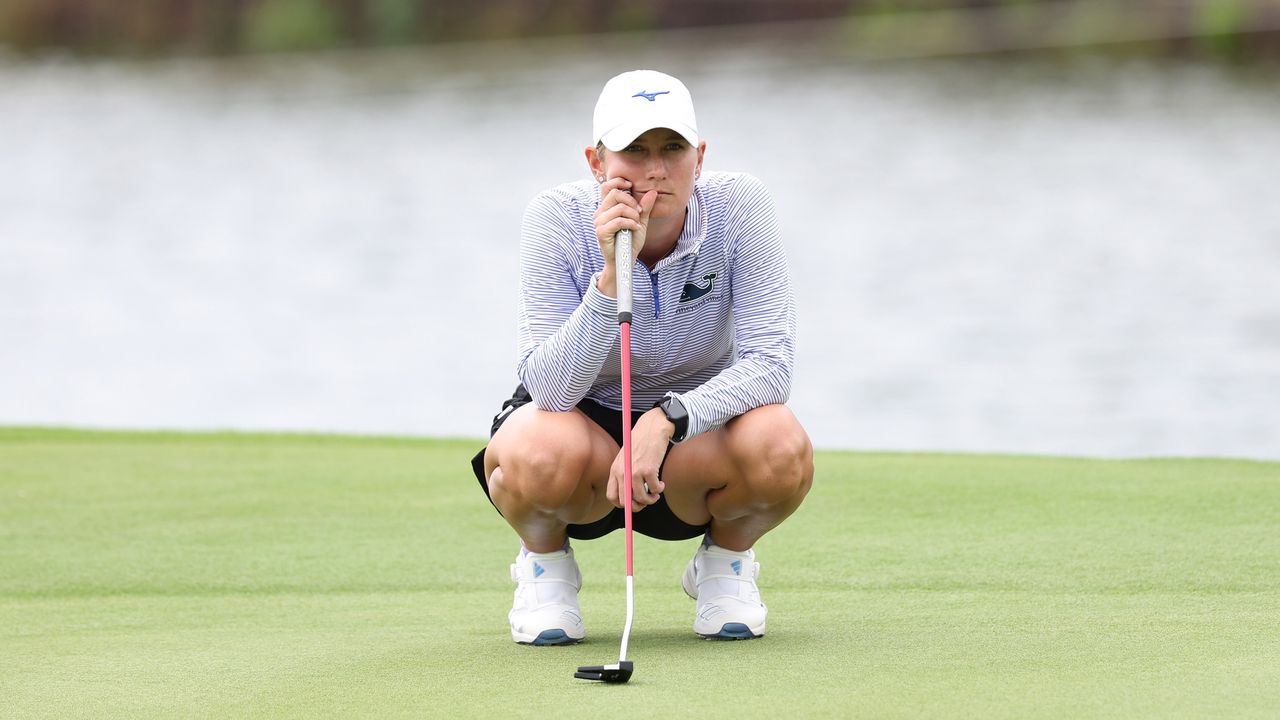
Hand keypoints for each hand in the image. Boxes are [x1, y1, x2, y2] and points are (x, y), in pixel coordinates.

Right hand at [593, 177, 657, 296]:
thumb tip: (652, 192)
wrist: (626, 260)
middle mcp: (600, 213)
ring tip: (636, 224)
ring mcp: (599, 222)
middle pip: (615, 193)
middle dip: (632, 201)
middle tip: (638, 213)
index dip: (620, 182)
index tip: (632, 188)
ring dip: (633, 215)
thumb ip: (645, 207)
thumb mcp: (641, 221)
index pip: (608, 186)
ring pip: (619, 207)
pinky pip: (618, 221)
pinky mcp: (601, 232)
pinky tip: (634, 229)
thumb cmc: (630, 241)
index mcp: (607, 207)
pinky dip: (630, 224)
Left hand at [606, 408, 675, 511]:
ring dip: (651, 500)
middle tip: (646, 501)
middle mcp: (622, 472)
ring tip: (656, 493)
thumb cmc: (641, 443)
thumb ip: (625, 475)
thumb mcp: (626, 458)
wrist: (652, 428)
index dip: (623, 504)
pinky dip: (660, 490)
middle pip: (626, 502)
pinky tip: (661, 483)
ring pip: (641, 498)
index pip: (612, 496)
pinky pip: (654, 489)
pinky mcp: (649, 470)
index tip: (633, 502)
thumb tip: (632, 498)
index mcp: (615, 470)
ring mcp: (635, 472)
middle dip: (638, 506)